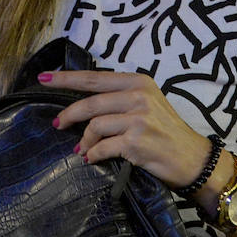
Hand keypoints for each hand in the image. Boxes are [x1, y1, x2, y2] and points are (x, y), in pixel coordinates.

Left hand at [45, 70, 209, 189]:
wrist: (192, 159)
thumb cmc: (166, 132)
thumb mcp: (147, 104)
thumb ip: (119, 99)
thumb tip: (82, 107)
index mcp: (139, 82)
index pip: (95, 77)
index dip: (66, 78)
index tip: (44, 78)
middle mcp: (138, 96)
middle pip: (90, 101)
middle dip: (68, 114)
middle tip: (57, 124)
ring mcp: (138, 118)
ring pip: (94, 125)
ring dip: (84, 141)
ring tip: (83, 149)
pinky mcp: (136, 141)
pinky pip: (102, 147)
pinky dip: (93, 154)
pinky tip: (92, 158)